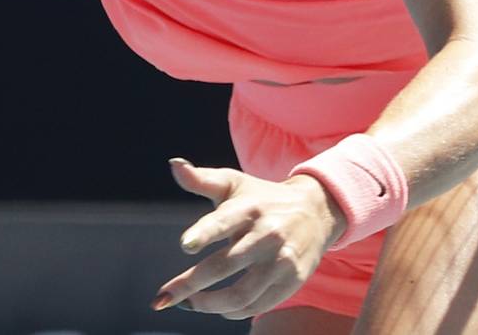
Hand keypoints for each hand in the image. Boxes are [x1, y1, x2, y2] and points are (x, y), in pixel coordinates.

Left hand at [151, 157, 346, 320]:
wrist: (315, 210)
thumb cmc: (262, 198)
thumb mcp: (234, 184)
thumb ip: (201, 179)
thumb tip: (173, 164)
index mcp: (249, 207)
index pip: (225, 220)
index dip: (205, 232)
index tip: (184, 244)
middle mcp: (266, 233)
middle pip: (224, 265)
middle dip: (189, 285)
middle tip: (162, 298)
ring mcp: (281, 259)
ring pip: (240, 294)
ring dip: (208, 305)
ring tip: (188, 304)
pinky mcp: (291, 280)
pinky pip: (257, 305)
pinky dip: (233, 312)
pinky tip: (217, 309)